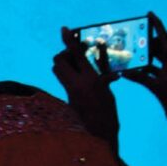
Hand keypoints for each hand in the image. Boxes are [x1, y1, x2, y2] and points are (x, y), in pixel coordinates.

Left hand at [52, 27, 119, 152]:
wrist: (99, 136)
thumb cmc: (109, 114)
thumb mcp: (108, 92)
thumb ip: (104, 76)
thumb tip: (105, 64)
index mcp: (90, 80)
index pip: (76, 55)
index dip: (69, 40)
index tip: (64, 29)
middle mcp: (76, 84)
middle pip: (59, 60)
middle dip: (64, 54)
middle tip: (75, 55)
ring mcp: (68, 92)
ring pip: (57, 70)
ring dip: (63, 64)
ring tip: (77, 66)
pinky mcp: (65, 98)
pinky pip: (62, 80)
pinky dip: (68, 76)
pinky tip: (79, 79)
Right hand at [124, 12, 166, 123]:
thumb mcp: (156, 87)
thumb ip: (139, 77)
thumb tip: (123, 72)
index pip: (165, 38)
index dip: (157, 25)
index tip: (150, 13)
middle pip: (160, 45)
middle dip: (147, 39)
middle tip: (134, 32)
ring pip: (157, 55)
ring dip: (145, 52)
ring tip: (132, 46)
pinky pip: (156, 65)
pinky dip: (146, 65)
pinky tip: (134, 64)